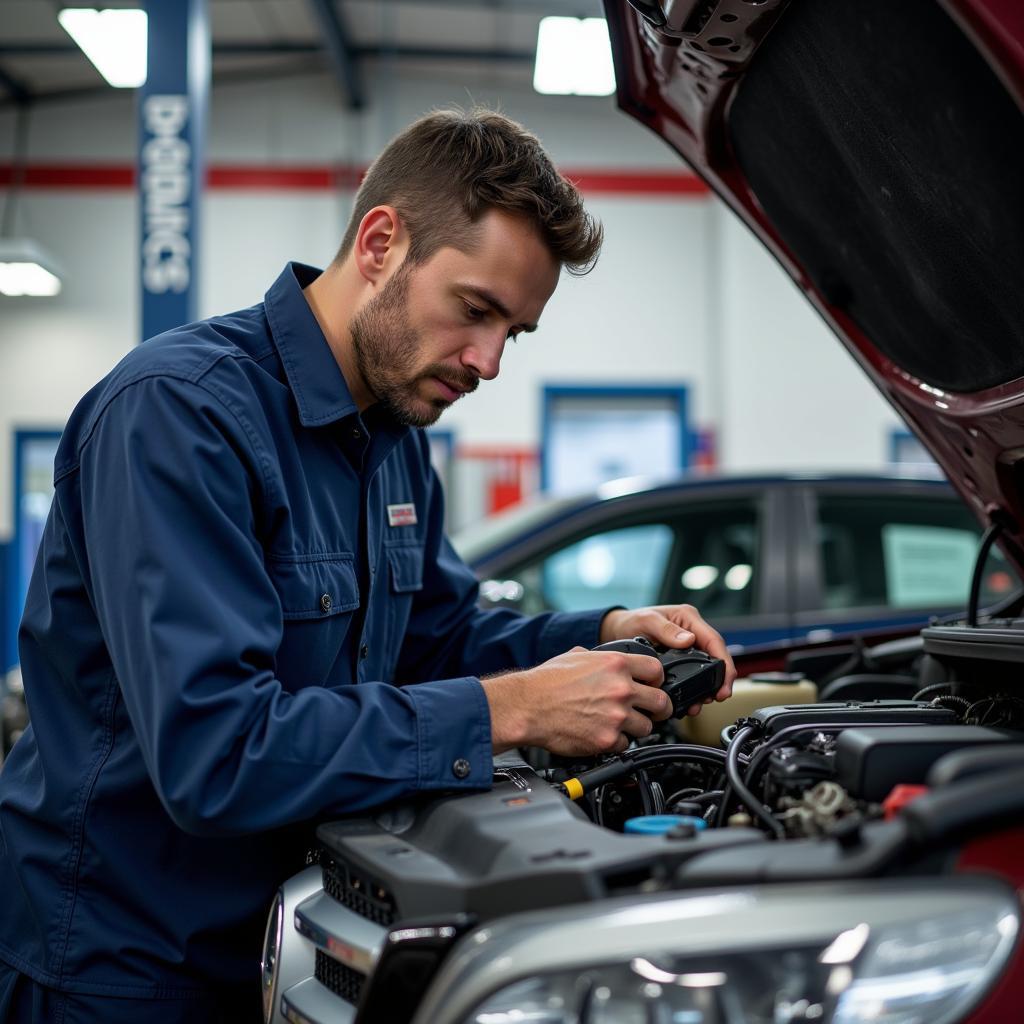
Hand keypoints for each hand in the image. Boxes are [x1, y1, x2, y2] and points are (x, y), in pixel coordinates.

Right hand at [483, 646, 671, 755]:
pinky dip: (617, 742)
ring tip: (619, 723)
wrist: (528, 706)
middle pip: (661, 702)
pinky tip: (603, 733)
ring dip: (636, 727)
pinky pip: (625, 745)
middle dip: (658, 708)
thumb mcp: (576, 656)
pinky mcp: (606, 740)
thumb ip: (601, 658)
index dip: (657, 680)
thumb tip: (609, 661)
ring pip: (647, 727)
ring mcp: (616, 716)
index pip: (657, 670)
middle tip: (651, 711)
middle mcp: (620, 689)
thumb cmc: (546, 682)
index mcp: (616, 664)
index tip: (653, 686)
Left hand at [599, 604, 736, 714]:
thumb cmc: (631, 621)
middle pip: (716, 657)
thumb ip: (666, 629)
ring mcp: (688, 646)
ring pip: (707, 668)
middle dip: (719, 679)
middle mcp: (692, 632)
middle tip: (717, 697)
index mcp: (689, 618)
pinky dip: (695, 688)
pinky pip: (694, 673)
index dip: (724, 663)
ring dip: (708, 687)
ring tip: (701, 703)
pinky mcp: (681, 658)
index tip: (724, 683)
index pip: (714, 641)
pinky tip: (692, 700)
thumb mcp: (647, 621)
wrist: (618, 631)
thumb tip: (688, 640)